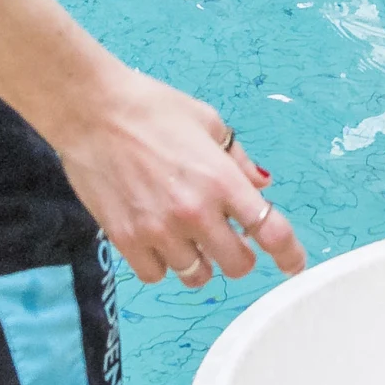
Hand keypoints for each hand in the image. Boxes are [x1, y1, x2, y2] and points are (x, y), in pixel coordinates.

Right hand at [44, 63, 306, 287]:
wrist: (92, 110)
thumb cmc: (151, 108)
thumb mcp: (208, 122)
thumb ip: (237, 160)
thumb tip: (261, 186)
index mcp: (221, 180)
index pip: (269, 229)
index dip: (289, 254)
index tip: (292, 264)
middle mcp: (195, 212)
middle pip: (237, 265)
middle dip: (238, 254)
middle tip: (226, 237)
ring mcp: (158, 230)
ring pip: (196, 275)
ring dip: (199, 260)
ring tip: (185, 234)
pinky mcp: (126, 240)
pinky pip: (156, 275)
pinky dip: (162, 264)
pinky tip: (157, 240)